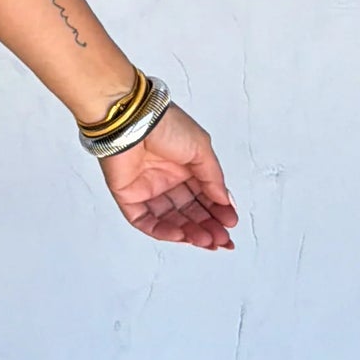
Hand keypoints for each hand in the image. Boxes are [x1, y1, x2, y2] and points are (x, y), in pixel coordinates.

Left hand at [99, 104, 237, 248]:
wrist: (133, 119)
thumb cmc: (164, 124)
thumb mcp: (201, 148)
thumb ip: (213, 178)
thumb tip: (224, 200)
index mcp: (184, 166)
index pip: (204, 196)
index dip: (219, 211)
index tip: (231, 222)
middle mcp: (166, 178)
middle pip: (190, 211)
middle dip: (208, 226)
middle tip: (223, 238)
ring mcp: (147, 189)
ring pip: (171, 220)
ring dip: (190, 232)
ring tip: (208, 240)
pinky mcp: (128, 196)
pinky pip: (145, 221)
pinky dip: (163, 231)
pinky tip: (183, 234)